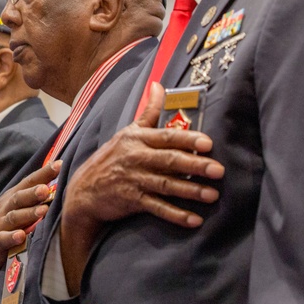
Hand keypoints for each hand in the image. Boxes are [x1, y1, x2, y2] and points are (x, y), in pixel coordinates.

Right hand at [0, 161, 59, 293]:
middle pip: (19, 198)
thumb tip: (57, 184)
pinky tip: (21, 235)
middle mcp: (5, 209)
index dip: (43, 173)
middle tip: (47, 189)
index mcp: (12, 199)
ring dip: (28, 213)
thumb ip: (32, 197)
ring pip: (13, 217)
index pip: (28, 182)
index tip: (59, 164)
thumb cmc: (1, 226)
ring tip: (43, 210)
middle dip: (33, 192)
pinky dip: (11, 237)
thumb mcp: (14, 208)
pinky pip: (2, 239)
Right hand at [59, 82, 223, 292]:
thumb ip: (148, 111)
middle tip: (219, 170)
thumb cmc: (111, 157)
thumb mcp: (128, 132)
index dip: (187, 139)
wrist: (84, 190)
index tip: (208, 143)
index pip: (166, 137)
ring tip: (213, 195)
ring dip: (190, 191)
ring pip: (166, 185)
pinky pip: (157, 208)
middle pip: (169, 160)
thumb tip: (158, 84)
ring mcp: (133, 180)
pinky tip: (194, 220)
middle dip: (195, 165)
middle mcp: (136, 158)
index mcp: (137, 139)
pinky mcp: (132, 200)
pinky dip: (176, 215)